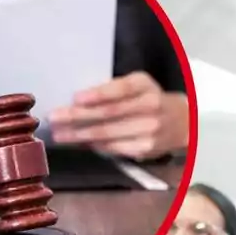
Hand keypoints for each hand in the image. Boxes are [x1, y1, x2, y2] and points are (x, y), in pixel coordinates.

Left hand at [49, 72, 187, 158]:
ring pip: (108, 133)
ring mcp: (150, 130)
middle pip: (109, 113)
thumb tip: (77, 102)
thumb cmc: (149, 100)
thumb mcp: (137, 86)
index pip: (120, 89)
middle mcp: (150, 107)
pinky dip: (94, 145)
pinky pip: (114, 148)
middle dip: (78, 117)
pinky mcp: (146, 149)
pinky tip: (79, 143)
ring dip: (80, 135)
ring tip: (60, 135)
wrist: (180, 122)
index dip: (98, 94)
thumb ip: (113, 90)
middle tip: (55, 118)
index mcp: (145, 85)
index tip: (76, 98)